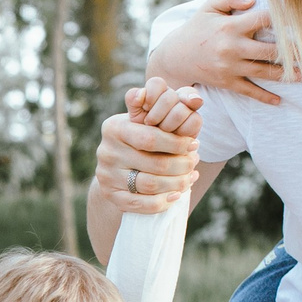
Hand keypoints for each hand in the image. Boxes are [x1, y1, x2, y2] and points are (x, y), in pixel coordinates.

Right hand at [93, 87, 200, 212]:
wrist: (115, 164)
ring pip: (150, 185)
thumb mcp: (142, 119)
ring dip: (177, 184)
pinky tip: (177, 195)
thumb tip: (179, 97)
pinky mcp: (110, 195)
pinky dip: (163, 202)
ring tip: (190, 178)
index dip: (177, 144)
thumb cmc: (138, 137)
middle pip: (154, 164)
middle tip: (194, 163)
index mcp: (115, 127)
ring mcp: (106, 175)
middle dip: (181, 165)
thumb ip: (158, 108)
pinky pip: (141, 204)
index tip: (195, 145)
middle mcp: (106, 151)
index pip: (150, 138)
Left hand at [131, 75, 203, 138]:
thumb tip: (141, 93)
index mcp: (160, 90)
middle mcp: (176, 95)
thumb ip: (133, 98)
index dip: (150, 96)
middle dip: (156, 115)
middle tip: (150, 124)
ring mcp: (188, 107)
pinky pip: (194, 121)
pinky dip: (181, 131)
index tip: (145, 108)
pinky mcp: (196, 122)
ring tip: (161, 132)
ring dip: (167, 125)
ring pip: (181, 111)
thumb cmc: (142, 128)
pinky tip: (174, 136)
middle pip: (169, 97)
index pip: (157, 83)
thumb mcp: (134, 113)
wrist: (151, 148)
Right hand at [155, 0, 281, 104]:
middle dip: (291, 51)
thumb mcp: (209, 7)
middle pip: (269, 50)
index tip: (300, 18)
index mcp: (230, 27)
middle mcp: (232, 48)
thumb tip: (253, 0)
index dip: (282, 18)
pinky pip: (249, 91)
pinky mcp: (228, 82)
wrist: (176, 57)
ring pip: (264, 71)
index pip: (262, 20)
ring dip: (286, 74)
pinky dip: (264, 97)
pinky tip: (279, 101)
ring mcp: (231, 68)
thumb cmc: (198, 28)